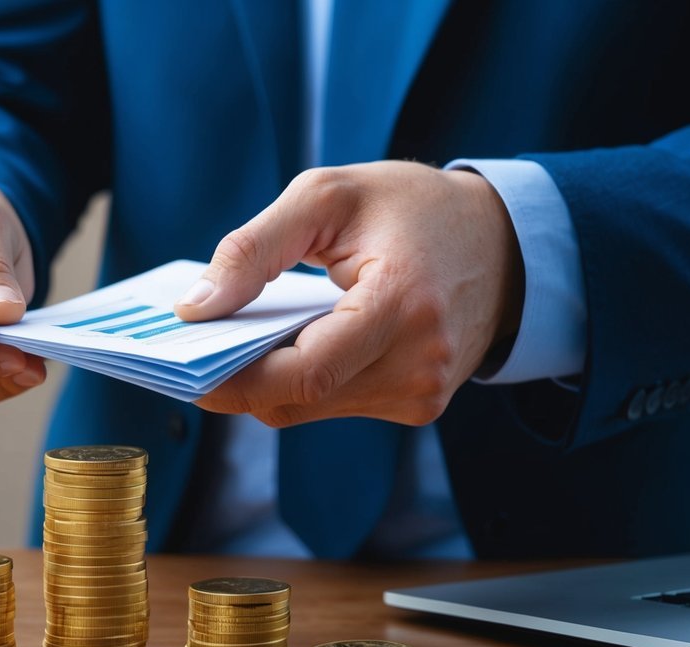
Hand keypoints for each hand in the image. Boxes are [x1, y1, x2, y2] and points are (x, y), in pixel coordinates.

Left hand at [176, 161, 522, 426]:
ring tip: (232, 339)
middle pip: (298, 398)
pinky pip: (335, 402)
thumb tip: (196, 307)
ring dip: (266, 379)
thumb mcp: (327, 196)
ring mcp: (422, 392)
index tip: (184, 365)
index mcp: (403, 306)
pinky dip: (300, 379)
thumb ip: (254, 249)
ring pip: (310, 407)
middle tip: (189, 351)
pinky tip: (283, 344)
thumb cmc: (413, 207)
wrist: (506, 240)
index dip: (235, 379)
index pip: (305, 372)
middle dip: (236, 379)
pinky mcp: (418, 403)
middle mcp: (418, 363)